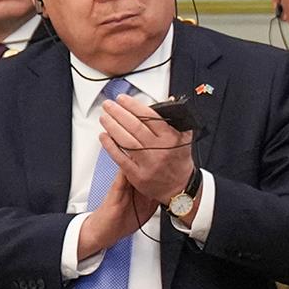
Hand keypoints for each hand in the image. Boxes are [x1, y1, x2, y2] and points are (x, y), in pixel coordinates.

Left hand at [95, 96, 197, 210]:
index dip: (134, 106)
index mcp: (171, 139)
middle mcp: (159, 150)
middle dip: (119, 113)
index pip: (150, 117)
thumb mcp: (184, 140)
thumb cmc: (178, 163)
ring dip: (112, 126)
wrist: (179, 189)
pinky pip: (120, 157)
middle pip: (135, 127)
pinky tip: (104, 136)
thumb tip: (168, 102)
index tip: (123, 99)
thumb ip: (176, 121)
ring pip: (126, 140)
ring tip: (105, 117)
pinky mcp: (137, 175)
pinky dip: (110, 145)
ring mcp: (147, 163)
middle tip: (109, 105)